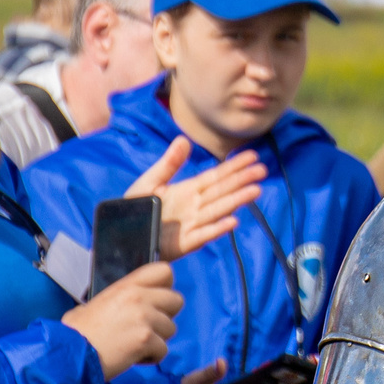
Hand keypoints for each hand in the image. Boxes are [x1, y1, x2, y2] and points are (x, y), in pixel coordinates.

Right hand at [60, 262, 181, 378]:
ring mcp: (143, 317)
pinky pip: (163, 350)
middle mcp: (137, 297)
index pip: (164, 270)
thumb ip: (119, 300)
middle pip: (176, 300)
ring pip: (171, 328)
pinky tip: (131, 357)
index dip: (166, 286)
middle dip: (165, 317)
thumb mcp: (93, 305)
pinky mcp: (145, 338)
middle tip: (144, 328)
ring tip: (132, 345)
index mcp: (125, 286)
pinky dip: (150, 358)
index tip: (156, 301)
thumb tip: (131, 304)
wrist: (67, 355)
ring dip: (156, 340)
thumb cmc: (76, 333)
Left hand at [125, 137, 267, 259]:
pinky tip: (232, 222)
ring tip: (255, 191)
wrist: (121, 237)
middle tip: (262, 171)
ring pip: (218, 210)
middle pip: (222, 191)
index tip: (253, 156)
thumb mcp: (149, 182)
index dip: (234, 166)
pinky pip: (203, 235)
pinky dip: (217, 229)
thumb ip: (169, 164)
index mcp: (188, 190)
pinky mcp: (184, 244)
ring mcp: (192, 225)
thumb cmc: (135, 210)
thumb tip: (184, 139)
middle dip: (242, 180)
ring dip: (236, 201)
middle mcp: (195, 206)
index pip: (216, 176)